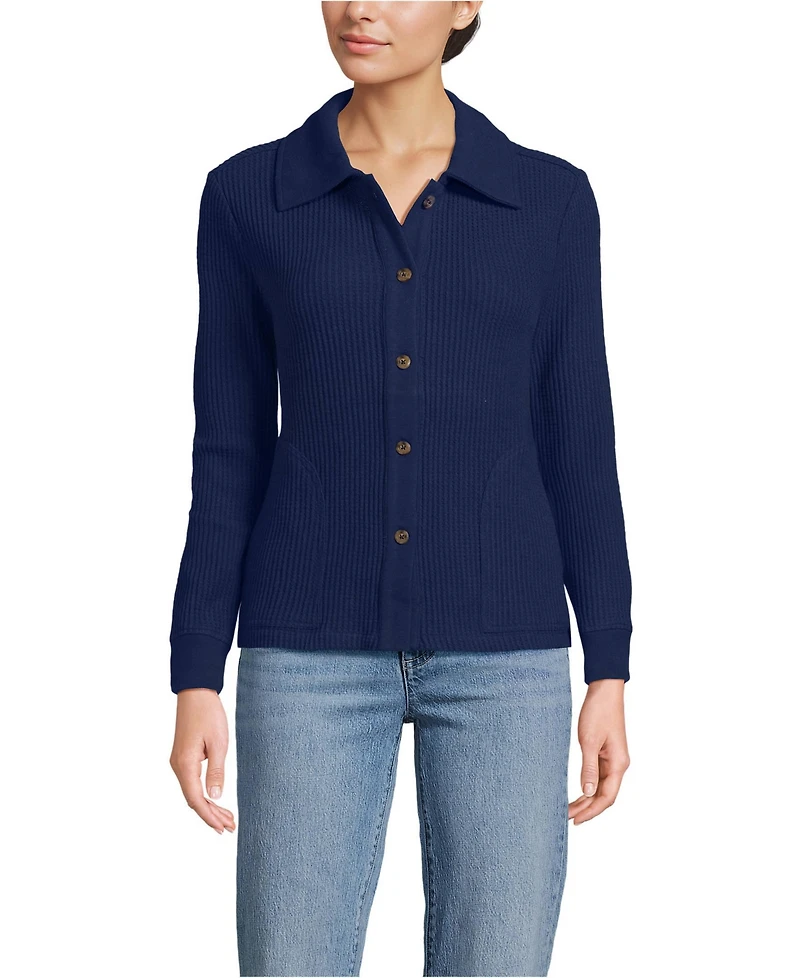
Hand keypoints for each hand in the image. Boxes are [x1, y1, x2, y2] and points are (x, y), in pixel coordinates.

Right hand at [169, 688, 235, 834]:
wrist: (195, 692)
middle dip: (211, 815)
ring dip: (208, 806)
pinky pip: (192, 782)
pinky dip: (203, 794)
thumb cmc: (208, 714)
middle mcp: (178, 766)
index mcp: (185, 765)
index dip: (209, 817)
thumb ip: (216, 772)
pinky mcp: (183, 756)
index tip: (223, 828)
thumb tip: (214, 797)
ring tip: (226, 818)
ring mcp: (179, 762)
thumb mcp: (219, 743)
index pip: (196, 800)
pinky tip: (214, 799)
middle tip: (230, 826)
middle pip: (193, 799)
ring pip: (192, 792)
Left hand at [569, 678, 629, 824]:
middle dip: (587, 809)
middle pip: (605, 796)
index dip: (592, 811)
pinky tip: (578, 793)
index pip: (607, 797)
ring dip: (587, 799)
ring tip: (569, 809)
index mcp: (619, 764)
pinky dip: (588, 787)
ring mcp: (613, 760)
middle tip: (567, 818)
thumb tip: (587, 793)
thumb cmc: (598, 712)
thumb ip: (588, 768)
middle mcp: (619, 765)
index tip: (575, 820)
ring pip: (601, 787)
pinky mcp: (606, 753)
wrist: (604, 691)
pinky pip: (599, 776)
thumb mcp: (589, 740)